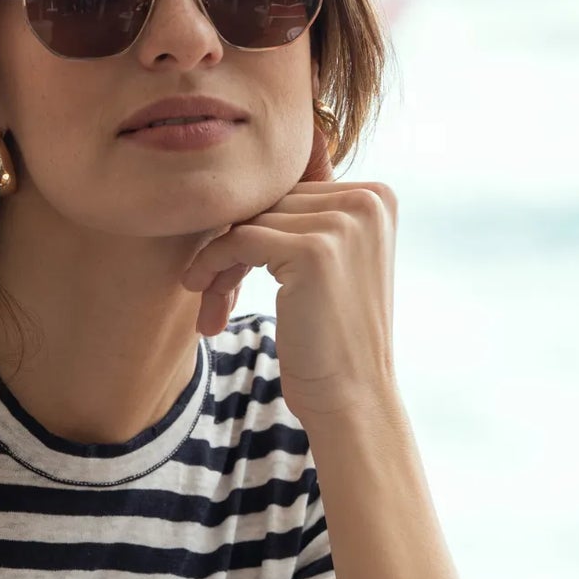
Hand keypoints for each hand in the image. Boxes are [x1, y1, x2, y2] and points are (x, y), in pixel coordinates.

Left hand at [181, 176, 400, 429]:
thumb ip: (306, 218)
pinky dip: (213, 264)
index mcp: (377, 196)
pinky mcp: (315, 250)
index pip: (290, 193)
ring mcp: (345, 223)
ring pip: (250, 222)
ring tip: (213, 305)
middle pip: (269, 203)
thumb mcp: (332, 264)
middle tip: (214, 293)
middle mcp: (368, 200)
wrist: (353, 398)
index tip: (231, 273)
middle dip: (234, 247)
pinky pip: (239, 240)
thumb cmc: (333, 340)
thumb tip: (244, 180)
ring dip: (221, 263)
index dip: (255, 231)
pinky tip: (201, 292)